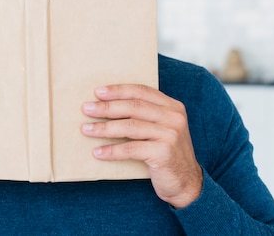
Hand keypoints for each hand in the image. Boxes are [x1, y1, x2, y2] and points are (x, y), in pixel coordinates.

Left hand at [81, 84, 202, 208]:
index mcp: (172, 107)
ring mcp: (170, 134)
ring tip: (86, 129)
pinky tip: (98, 152)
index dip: (118, 90)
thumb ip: (144, 116)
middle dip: (106, 107)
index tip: (97, 92)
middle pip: (133, 107)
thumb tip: (106, 106)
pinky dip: (112, 150)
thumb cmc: (166, 154)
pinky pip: (131, 149)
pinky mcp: (164, 152)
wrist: (187, 183)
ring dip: (104, 128)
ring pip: (129, 127)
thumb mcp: (160, 129)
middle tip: (86, 109)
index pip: (141, 91)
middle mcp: (174, 117)